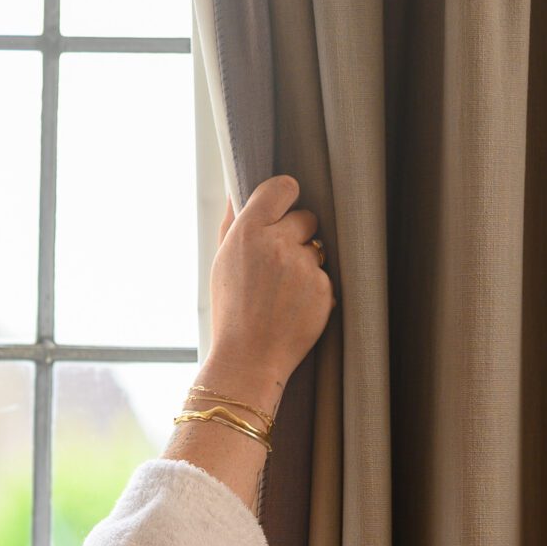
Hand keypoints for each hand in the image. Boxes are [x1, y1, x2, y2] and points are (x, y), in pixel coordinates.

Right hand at [203, 175, 332, 413]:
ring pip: (316, 248)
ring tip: (282, 292)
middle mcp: (277, 243)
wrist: (248, 358)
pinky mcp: (323, 287)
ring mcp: (303, 266)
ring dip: (305, 263)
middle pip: (306, 216)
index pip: (282, 187)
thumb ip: (232, 222)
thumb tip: (236, 190)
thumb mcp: (221, 262)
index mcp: (248, 232)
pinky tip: (294, 307)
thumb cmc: (231, 309)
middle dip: (297, 235)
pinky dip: (314, 289)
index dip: (285, 196)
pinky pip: (325, 275)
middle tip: (279, 263)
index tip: (283, 208)